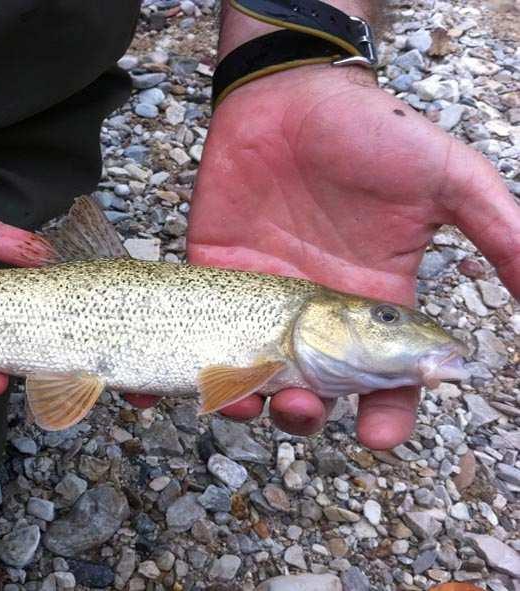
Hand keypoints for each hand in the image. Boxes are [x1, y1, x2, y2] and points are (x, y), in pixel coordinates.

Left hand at [188, 65, 518, 448]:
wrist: (290, 93)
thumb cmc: (371, 132)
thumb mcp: (448, 178)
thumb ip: (499, 233)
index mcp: (375, 302)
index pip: (387, 379)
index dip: (388, 413)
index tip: (380, 436)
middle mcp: (320, 314)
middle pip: (315, 391)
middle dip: (308, 414)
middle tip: (304, 404)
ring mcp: (263, 299)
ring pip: (254, 375)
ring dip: (251, 401)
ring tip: (250, 399)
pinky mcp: (216, 276)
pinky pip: (199, 332)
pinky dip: (188, 369)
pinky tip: (188, 384)